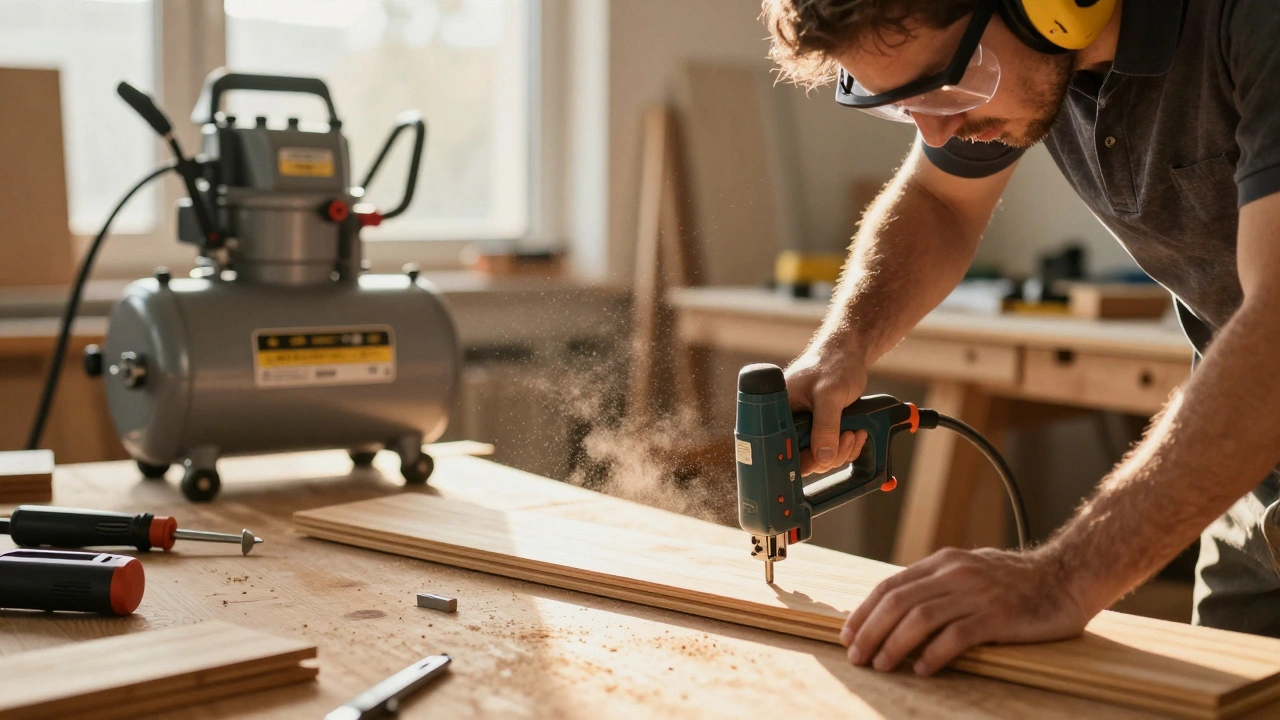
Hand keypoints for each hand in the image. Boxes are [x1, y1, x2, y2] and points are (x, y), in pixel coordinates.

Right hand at [784, 347, 870, 474]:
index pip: (781, 449)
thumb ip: (825, 426)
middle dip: (828, 455)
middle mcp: (789, 422)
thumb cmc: (833, 364)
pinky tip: (856, 432)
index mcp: (779, 411)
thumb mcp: (829, 395)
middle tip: (846, 436)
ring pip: (820, 457)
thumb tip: (823, 458)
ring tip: (854, 431)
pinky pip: (831, 450)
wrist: (848, 354)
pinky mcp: (820, 428)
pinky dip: (847, 447)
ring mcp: (806, 427)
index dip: (800, 459)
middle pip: (803, 458)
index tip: (822, 456)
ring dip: (842, 450)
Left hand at [840, 547, 1091, 675]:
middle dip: (871, 631)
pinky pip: (957, 636)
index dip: (865, 611)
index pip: (891, 585)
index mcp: (944, 562)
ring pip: (920, 618)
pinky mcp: (998, 616)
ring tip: (881, 665)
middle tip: (856, 656)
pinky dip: (934, 653)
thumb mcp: (971, 571)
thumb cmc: (1018, 581)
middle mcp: (955, 574)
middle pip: (898, 602)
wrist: (1068, 576)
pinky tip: (923, 669)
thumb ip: (938, 584)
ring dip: (894, 644)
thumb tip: (900, 608)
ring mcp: (976, 593)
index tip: (848, 634)